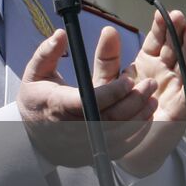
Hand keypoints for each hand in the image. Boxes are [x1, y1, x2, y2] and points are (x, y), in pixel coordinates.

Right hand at [16, 28, 157, 166]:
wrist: (33, 138)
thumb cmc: (36, 101)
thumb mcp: (34, 73)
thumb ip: (47, 52)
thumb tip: (62, 33)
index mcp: (57, 106)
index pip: (89, 102)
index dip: (112, 92)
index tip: (128, 79)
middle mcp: (73, 128)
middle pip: (111, 117)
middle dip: (134, 100)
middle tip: (149, 84)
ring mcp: (86, 144)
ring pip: (120, 132)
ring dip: (140, 114)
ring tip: (151, 97)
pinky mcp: (97, 152)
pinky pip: (123, 145)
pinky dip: (137, 130)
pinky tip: (144, 115)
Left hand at [113, 9, 185, 175]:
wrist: (118, 143)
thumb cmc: (113, 111)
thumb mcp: (104, 80)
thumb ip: (106, 57)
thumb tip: (109, 30)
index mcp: (146, 65)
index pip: (157, 41)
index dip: (161, 28)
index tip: (161, 12)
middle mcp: (164, 74)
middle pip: (175, 49)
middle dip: (179, 32)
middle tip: (180, 16)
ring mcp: (174, 89)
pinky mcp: (180, 106)